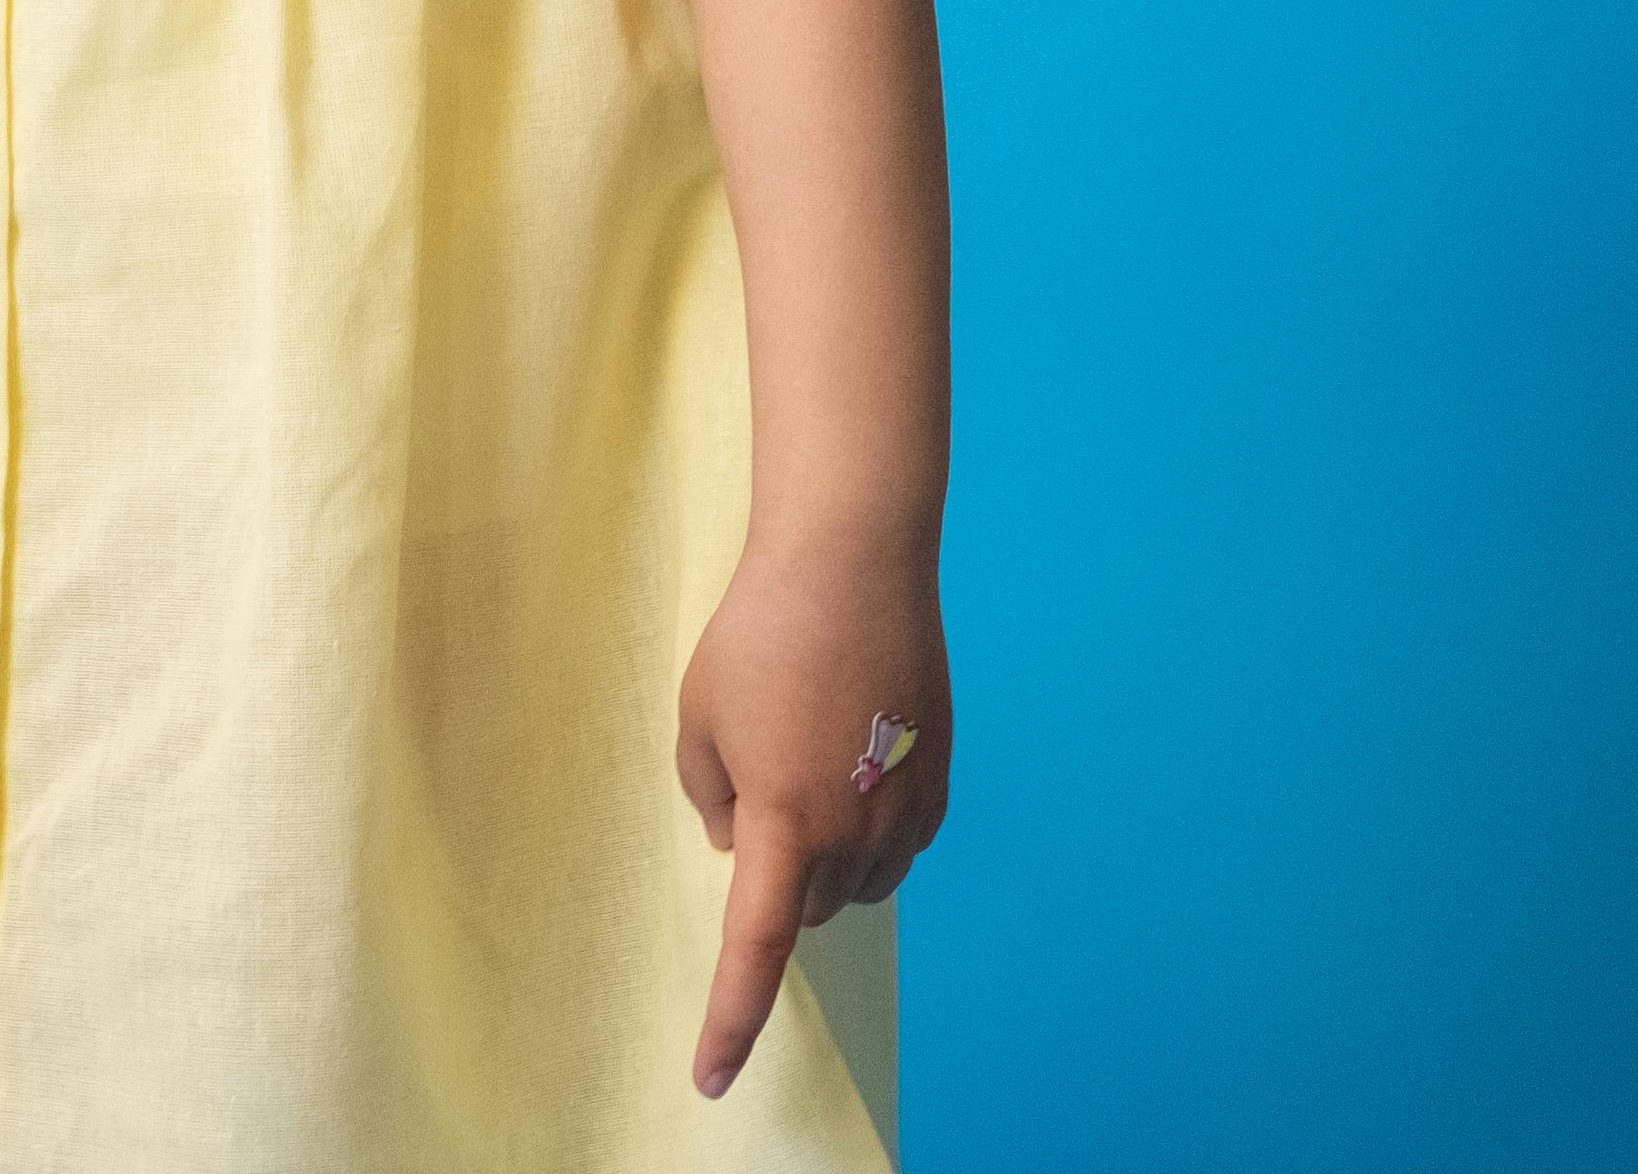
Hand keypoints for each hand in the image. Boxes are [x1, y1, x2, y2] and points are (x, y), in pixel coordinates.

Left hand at [674, 530, 951, 1098]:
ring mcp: (906, 809)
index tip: (712, 1079)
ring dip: (823, 858)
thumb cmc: (761, 632)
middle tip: (755, 783)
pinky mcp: (938, 782)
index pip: (753, 949)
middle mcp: (853, 832)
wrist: (856, 558)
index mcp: (783, 823)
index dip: (731, 1021)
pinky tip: (851, 757)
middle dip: (774, 879)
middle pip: (803, 910)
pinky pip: (896, 846)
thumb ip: (711, 797)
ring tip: (804, 759)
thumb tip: (739, 841)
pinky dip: (866, 830)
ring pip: (855, 884)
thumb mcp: (699, 717)